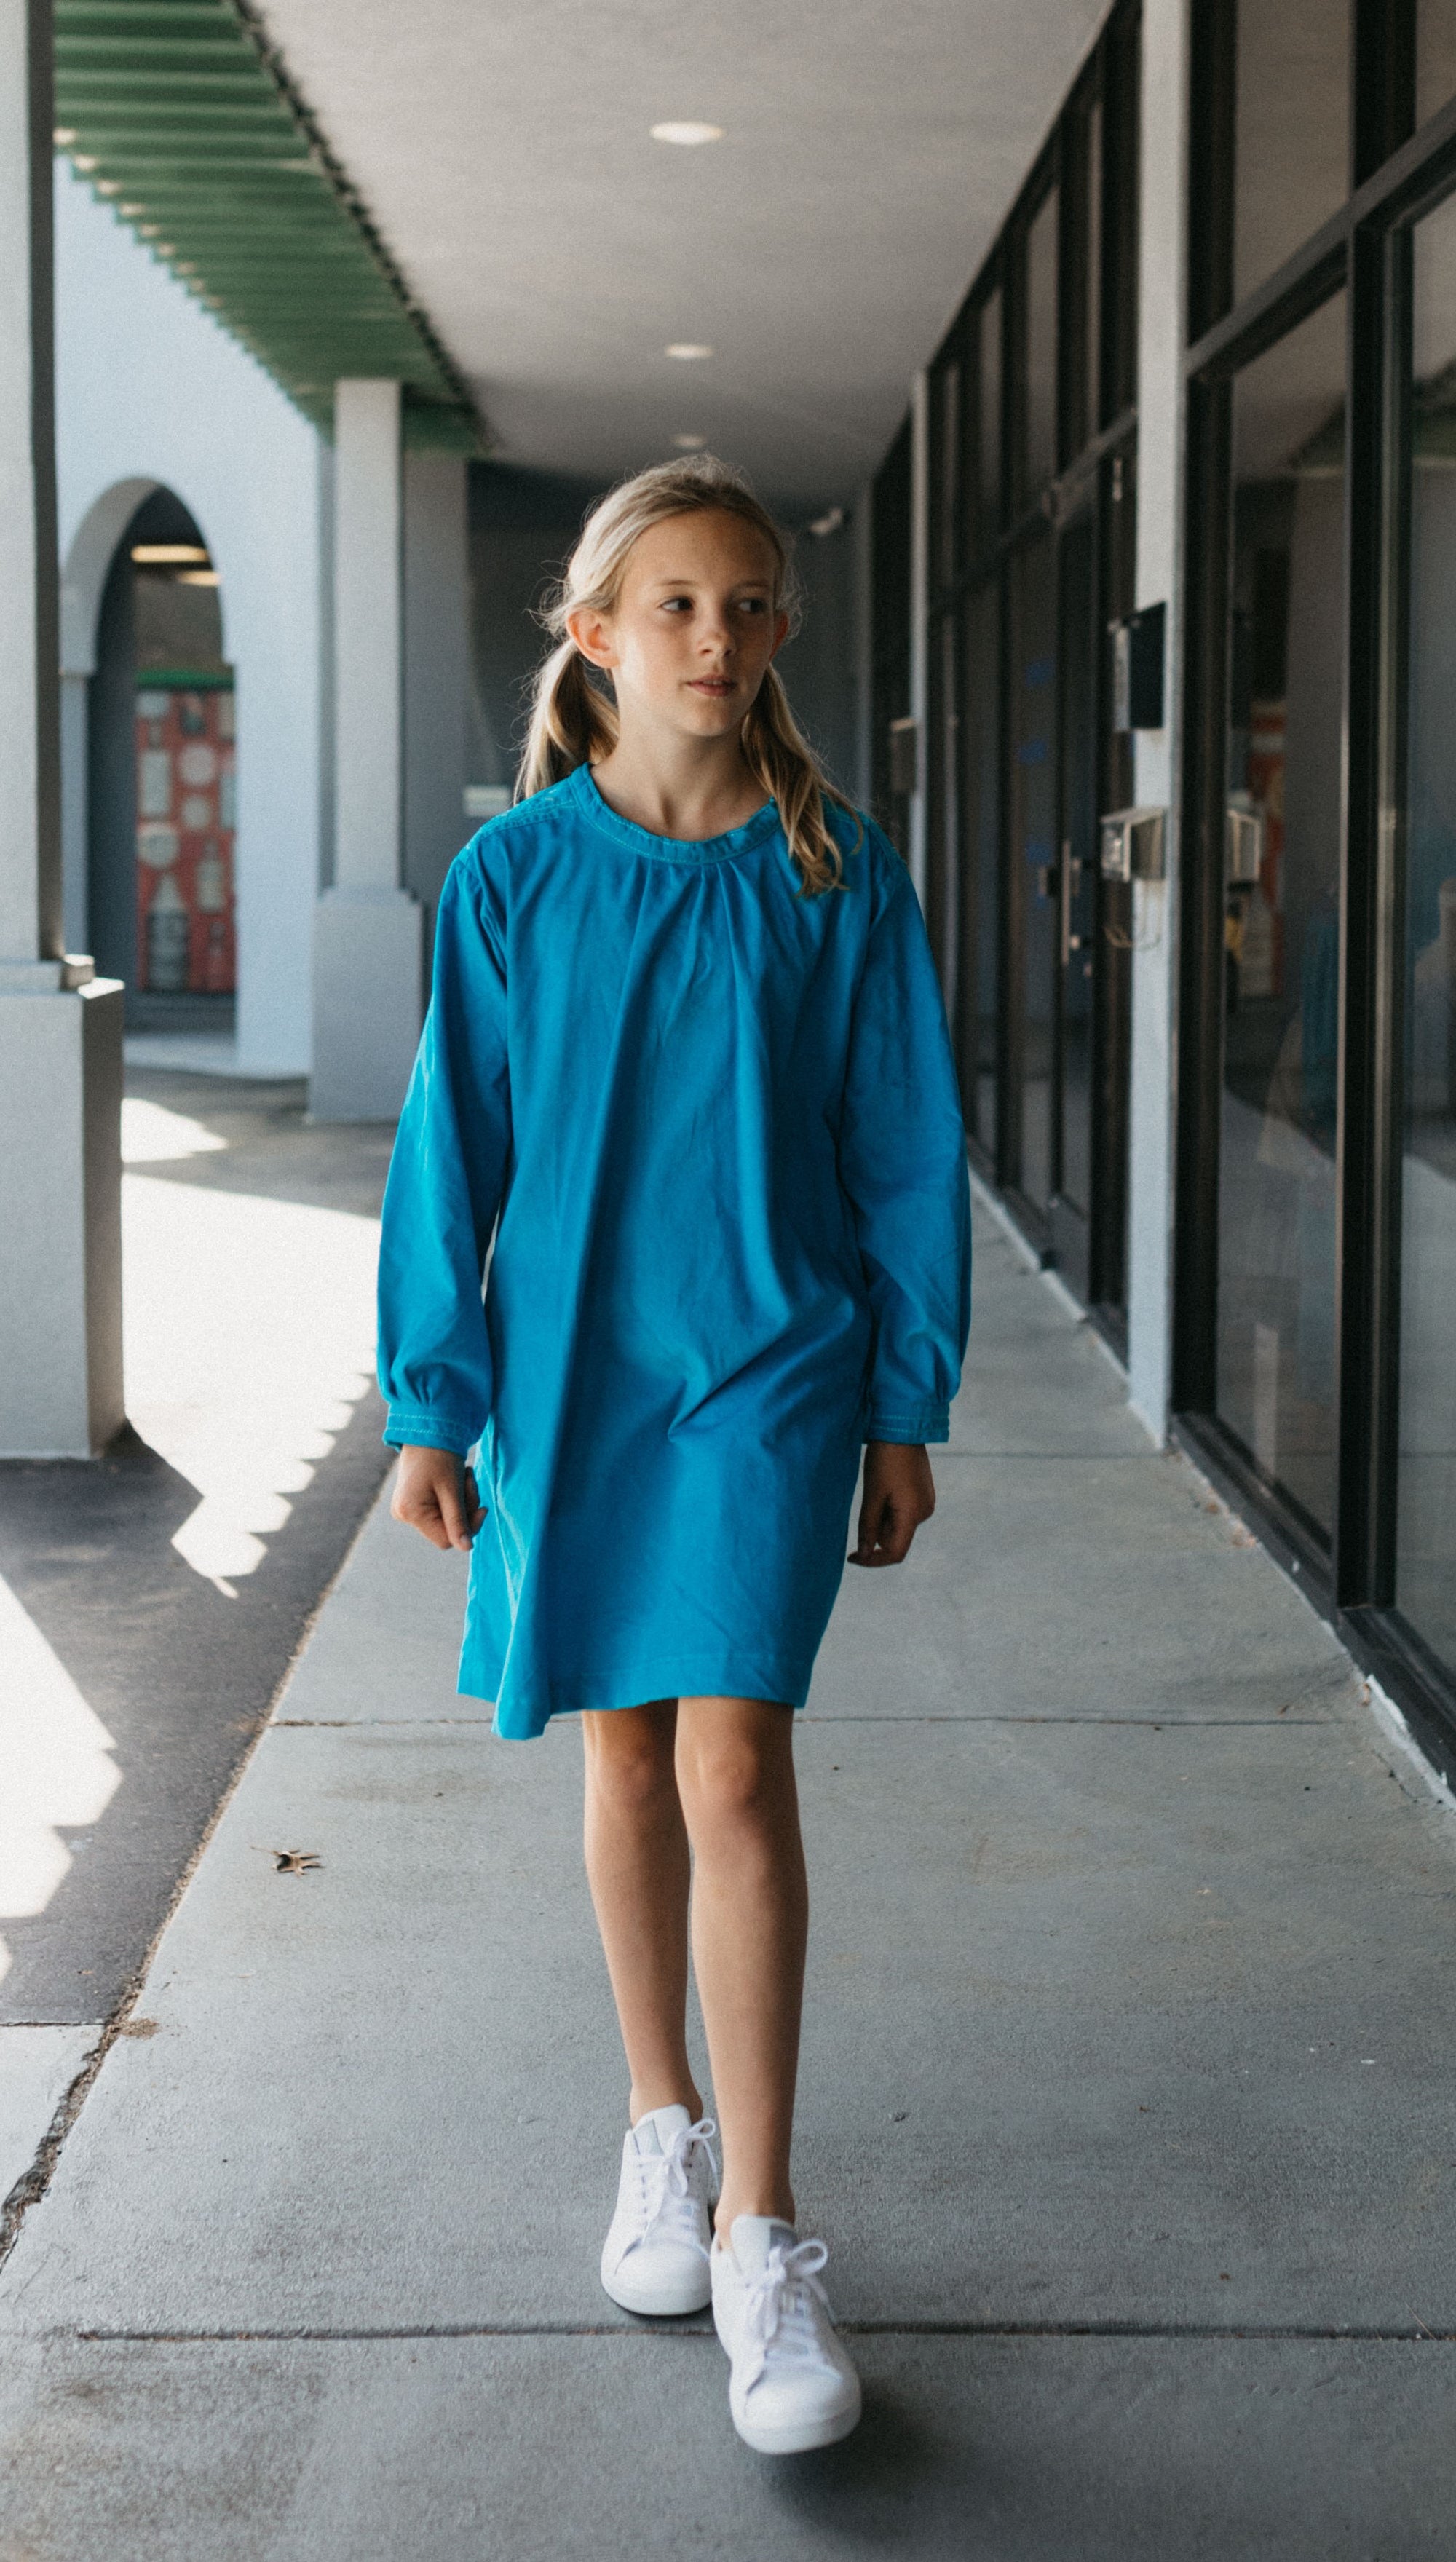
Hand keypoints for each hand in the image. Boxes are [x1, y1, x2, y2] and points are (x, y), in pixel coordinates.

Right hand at [392, 1445, 485, 1552]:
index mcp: (410, 1512)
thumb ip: (458, 1520)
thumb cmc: (440, 1456)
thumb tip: (466, 1548)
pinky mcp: (413, 1503)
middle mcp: (404, 1514)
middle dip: (465, 1509)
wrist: (428, 1430)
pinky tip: (455, 1478)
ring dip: (462, 1500)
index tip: (483, 1508)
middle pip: (447, 1529)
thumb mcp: (452, 1489)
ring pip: (446, 1519)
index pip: (446, 1539)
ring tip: (464, 1475)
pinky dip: (454, 1497)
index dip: (468, 1527)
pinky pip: (441, 1510)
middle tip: (470, 1482)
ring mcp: (407, 1509)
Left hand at [849, 1440, 935, 1567]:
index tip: (852, 1557)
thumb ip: (868, 1527)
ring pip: (897, 1524)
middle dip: (876, 1527)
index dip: (873, 1560)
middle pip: (894, 1537)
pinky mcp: (924, 1494)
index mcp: (913, 1515)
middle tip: (869, 1499)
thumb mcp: (872, 1495)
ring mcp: (926, 1503)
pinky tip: (886, 1485)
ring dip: (883, 1515)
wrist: (902, 1429)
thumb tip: (865, 1554)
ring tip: (878, 1487)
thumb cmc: (884, 1460)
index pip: (895, 1553)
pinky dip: (890, 1506)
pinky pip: (903, 1512)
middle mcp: (925, 1513)